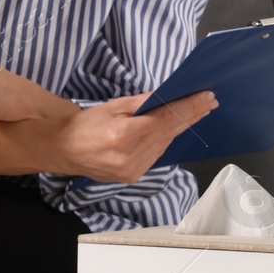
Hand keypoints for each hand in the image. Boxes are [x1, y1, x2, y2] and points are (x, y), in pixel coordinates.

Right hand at [53, 90, 217, 183]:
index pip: (166, 118)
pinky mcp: (133, 177)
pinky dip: (165, 140)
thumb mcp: (113, 106)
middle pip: (170, 132)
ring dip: (180, 127)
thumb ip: (143, 102)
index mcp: (124, 134)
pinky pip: (156, 155)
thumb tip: (169, 95)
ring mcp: (133, 170)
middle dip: (192, 115)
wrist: (63, 150)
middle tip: (210, 101)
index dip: (189, 107)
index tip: (207, 97)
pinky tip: (172, 128)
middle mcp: (131, 156)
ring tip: (197, 111)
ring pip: (165, 144)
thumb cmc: (86, 124)